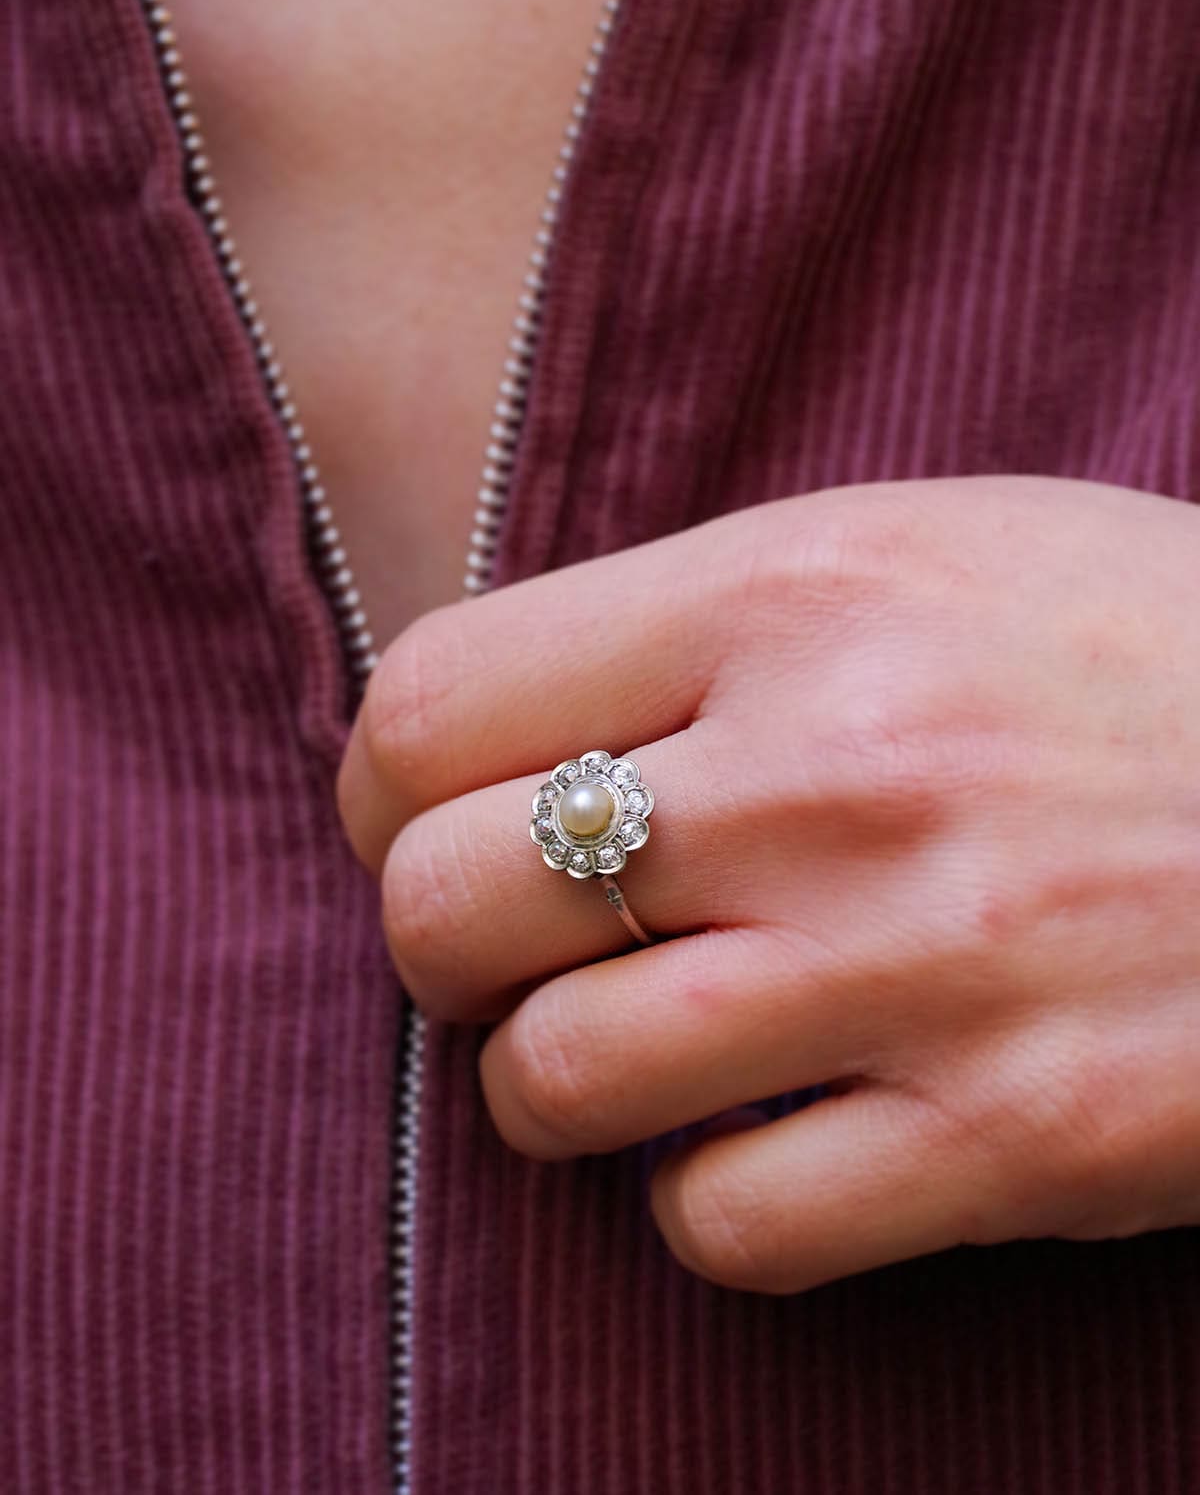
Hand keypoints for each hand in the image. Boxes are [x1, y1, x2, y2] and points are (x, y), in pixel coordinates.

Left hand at [337, 476, 1199, 1293]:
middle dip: (443, 947)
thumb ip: (689, 628)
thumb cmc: (1134, 654)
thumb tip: (485, 739)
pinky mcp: (1012, 1141)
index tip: (425, 822)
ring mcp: (922, 968)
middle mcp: (838, 775)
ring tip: (639, 1045)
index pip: (433, 707)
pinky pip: (721, 1222)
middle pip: (445, 906)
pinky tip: (780, 1127)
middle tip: (524, 945)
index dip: (385, 789)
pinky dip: (708, 1196)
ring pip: (554, 1085)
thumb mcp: (916, 554)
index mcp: (796, 594)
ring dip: (555, 1085)